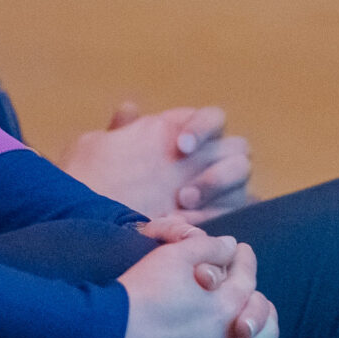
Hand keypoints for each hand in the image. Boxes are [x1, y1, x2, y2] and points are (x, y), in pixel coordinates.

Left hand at [66, 101, 253, 222]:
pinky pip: (239, 213)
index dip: (202, 128)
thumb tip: (129, 109)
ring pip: (242, 179)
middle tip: (183, 194)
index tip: (181, 146)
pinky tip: (193, 228)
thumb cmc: (101, 182)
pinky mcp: (224, 215)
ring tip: (184, 209)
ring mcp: (222, 187)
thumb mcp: (99, 155)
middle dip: (215, 171)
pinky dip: (220, 218)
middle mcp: (211, 158)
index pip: (213, 119)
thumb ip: (118, 132)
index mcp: (188, 135)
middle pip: (238, 150)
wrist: (96, 224)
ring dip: (218, 192)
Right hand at [100, 231, 292, 337]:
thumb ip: (207, 248)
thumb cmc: (131, 297)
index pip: (254, 289)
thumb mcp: (170, 257)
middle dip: (269, 327)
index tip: (244, 270)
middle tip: (261, 328)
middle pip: (268, 335)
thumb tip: (235, 246)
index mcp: (227, 306)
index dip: (251, 276)